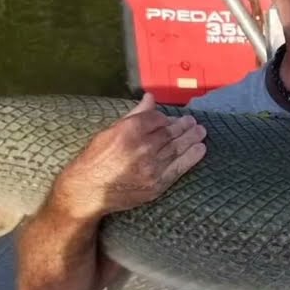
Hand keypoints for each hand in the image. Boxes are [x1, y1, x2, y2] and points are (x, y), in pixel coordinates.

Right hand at [52, 93, 207, 220]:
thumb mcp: (110, 131)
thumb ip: (134, 115)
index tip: (170, 119)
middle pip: (170, 133)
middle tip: (192, 122)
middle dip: (183, 126)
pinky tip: (200, 149)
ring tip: (200, 131)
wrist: (88, 191)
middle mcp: (143, 147)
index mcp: (130, 130)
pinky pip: (179, 167)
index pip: (157, 119)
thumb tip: (150, 98)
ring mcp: (152, 167)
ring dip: (192, 138)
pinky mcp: (157, 184)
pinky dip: (192, 157)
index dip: (165, 118)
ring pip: (177, 148)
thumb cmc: (95, 159)